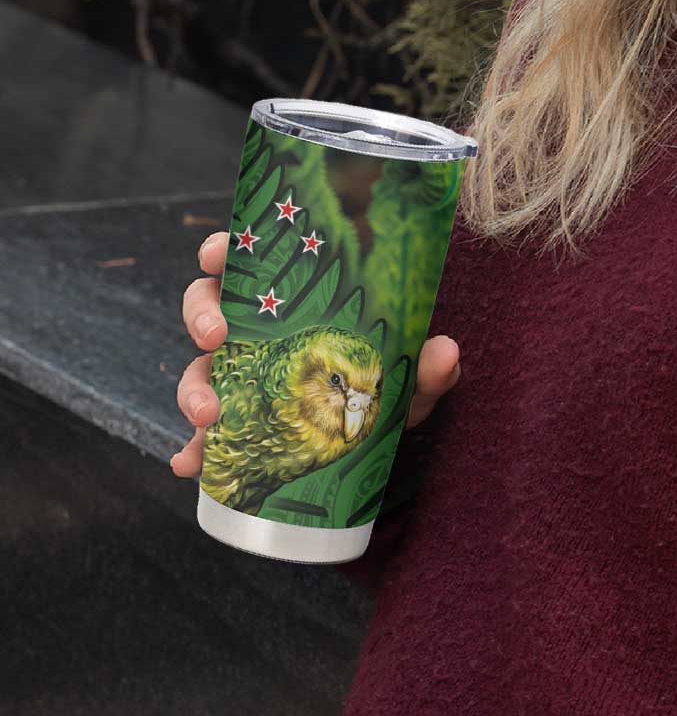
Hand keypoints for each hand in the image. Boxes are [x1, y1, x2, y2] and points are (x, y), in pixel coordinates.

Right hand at [169, 231, 461, 475]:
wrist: (383, 440)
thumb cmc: (390, 387)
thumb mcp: (411, 377)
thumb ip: (428, 366)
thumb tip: (445, 351)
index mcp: (292, 302)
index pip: (248, 262)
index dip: (222, 251)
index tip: (217, 254)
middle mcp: (259, 332)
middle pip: (207, 307)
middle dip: (201, 317)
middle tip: (215, 336)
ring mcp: (244, 377)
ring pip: (199, 368)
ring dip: (193, 387)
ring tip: (207, 415)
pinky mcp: (240, 423)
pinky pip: (205, 434)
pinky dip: (193, 449)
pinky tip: (190, 464)